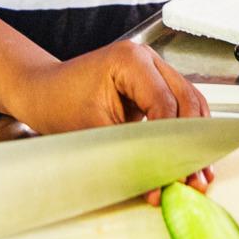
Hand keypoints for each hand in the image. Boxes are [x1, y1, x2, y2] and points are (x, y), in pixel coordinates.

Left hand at [5, 41, 217, 199]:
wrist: (41, 92)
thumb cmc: (57, 103)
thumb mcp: (92, 130)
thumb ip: (128, 150)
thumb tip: (157, 178)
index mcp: (131, 60)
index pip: (165, 103)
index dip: (172, 142)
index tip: (174, 172)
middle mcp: (147, 59)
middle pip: (187, 102)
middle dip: (190, 144)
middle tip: (192, 179)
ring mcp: (153, 70)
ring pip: (191, 105)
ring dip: (194, 140)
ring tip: (197, 175)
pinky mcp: (152, 86)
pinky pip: (179, 108)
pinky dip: (185, 134)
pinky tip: (190, 161)